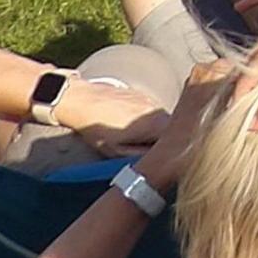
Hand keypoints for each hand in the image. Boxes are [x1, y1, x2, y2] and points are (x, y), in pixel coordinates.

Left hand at [53, 76, 168, 156]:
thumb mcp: (117, 152)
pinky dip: (144, 120)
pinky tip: (125, 124)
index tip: (159, 161)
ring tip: (131, 137)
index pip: (177, 142)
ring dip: (153, 131)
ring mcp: (150, 100)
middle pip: (171, 131)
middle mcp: (158, 109)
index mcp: (157, 124)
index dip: (169, 154)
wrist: (79, 99)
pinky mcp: (142, 95)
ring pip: (161, 121)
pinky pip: (151, 112)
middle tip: (142, 151)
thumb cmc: (95, 127)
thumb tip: (158, 163)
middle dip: (161, 142)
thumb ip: (143, 157)